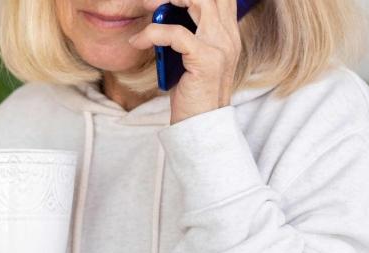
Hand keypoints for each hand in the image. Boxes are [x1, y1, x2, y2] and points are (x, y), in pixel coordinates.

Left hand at [130, 0, 241, 123]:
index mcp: (229, 34)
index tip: (170, 0)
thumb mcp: (193, 57)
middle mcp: (229, 36)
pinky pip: (176, 33)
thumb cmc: (193, 93)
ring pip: (198, 2)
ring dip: (169, 1)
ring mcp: (221, 47)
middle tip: (154, 1)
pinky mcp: (206, 60)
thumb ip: (187, 33)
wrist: (202, 125)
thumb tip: (160, 10)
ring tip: (149, 7)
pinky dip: (152, 33)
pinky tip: (139, 41)